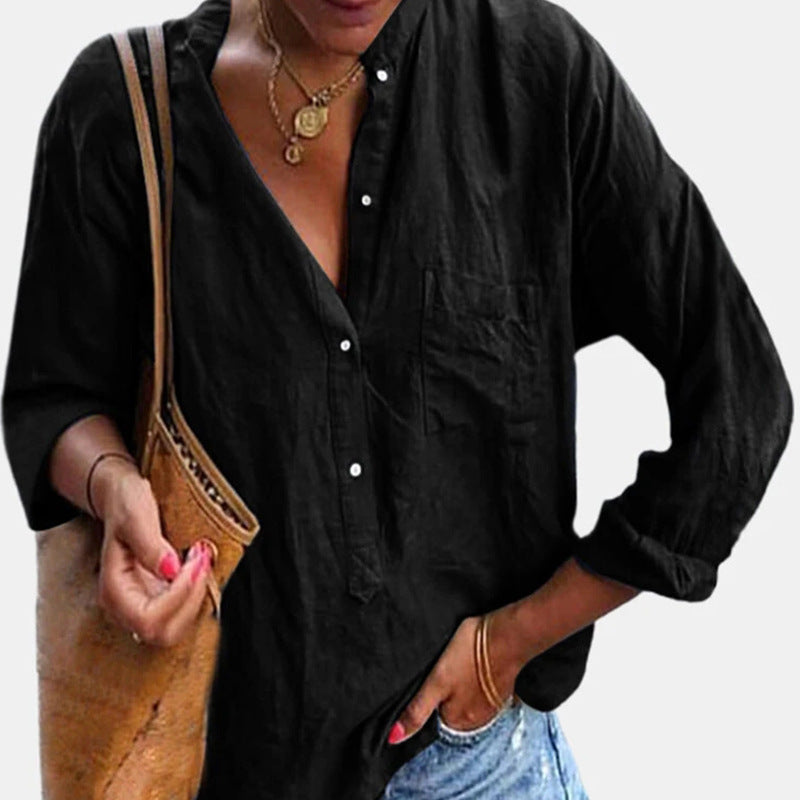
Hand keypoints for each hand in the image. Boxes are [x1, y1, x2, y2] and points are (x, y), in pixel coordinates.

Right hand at [92, 457, 212, 646]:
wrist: (122, 498)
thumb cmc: (126, 505)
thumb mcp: (137, 517)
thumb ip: (151, 546)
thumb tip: (171, 571)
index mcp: (112, 591)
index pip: (148, 619)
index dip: (177, 596)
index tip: (194, 562)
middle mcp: (123, 606)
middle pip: (161, 632)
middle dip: (190, 600)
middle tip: (202, 562)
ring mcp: (140, 604)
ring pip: (173, 628)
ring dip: (195, 598)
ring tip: (201, 562)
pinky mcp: (156, 599)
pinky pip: (179, 613)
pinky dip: (195, 595)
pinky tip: (198, 568)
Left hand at [387, 607, 522, 744]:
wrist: (509, 633)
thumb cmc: (471, 653)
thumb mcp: (437, 681)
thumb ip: (417, 710)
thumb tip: (394, 738)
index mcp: (458, 723)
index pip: (433, 717)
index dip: (428, 696)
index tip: (431, 677)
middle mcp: (477, 721)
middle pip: (451, 709)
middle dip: (445, 691)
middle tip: (444, 666)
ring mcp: (492, 706)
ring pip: (466, 698)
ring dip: (462, 684)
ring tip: (461, 662)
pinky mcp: (502, 689)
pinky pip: (482, 689)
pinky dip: (477, 677)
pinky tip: (475, 661)